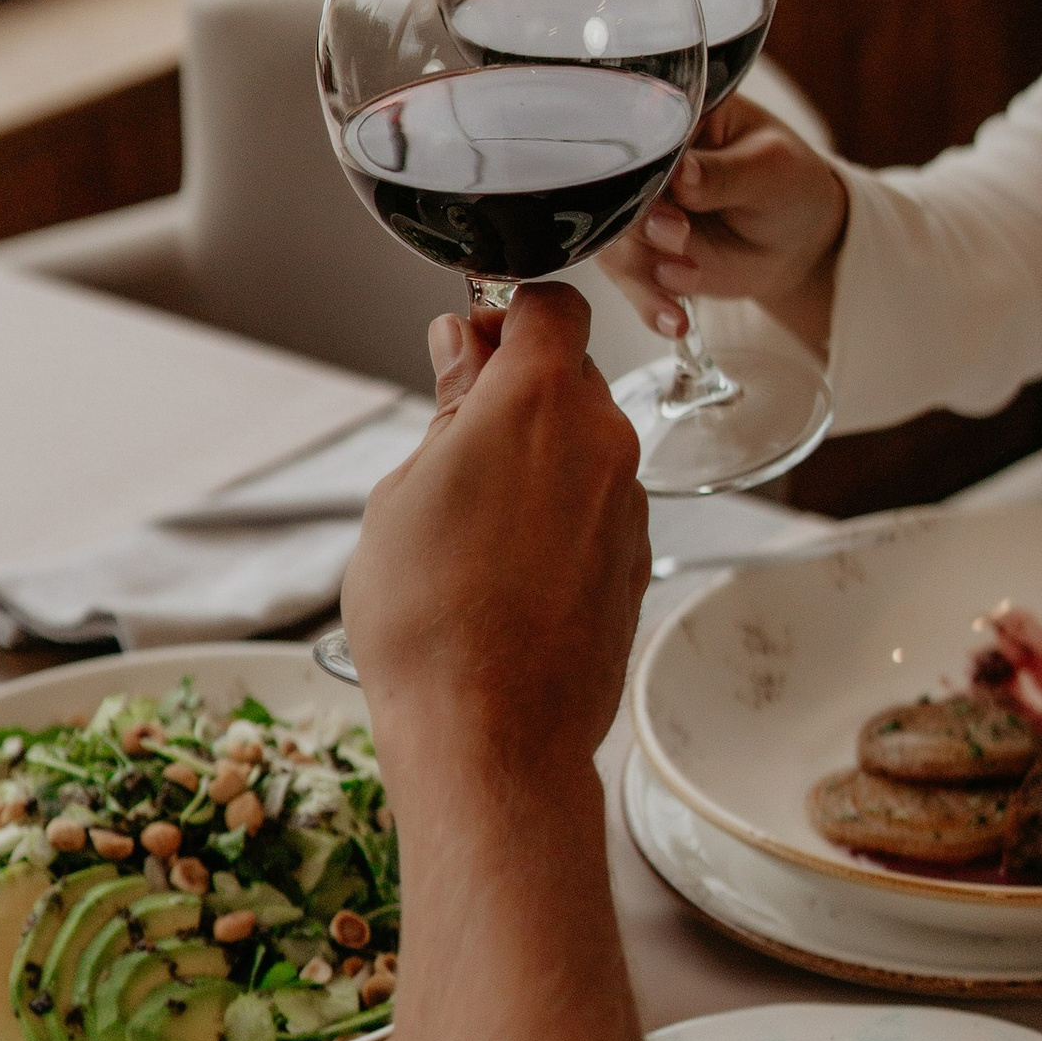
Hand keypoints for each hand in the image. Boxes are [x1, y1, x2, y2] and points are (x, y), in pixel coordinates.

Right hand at [340, 283, 648, 780]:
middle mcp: (602, 441)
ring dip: (535, 454)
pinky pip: (595, 503)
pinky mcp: (635, 558)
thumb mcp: (407, 489)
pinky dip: (556, 509)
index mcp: (540, 401)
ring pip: (583, 443)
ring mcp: (627, 503)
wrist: (491, 735)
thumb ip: (450, 406)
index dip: (503, 313)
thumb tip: (462, 350)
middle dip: (514, 388)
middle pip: (569, 374)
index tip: (466, 340)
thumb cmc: (430, 619)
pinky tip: (503, 560)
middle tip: (452, 433)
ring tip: (468, 516)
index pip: (548, 305)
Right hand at [597, 93, 849, 348]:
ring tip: (688, 279)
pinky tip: (674, 321)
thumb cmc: (790, 185)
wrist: (800, 240)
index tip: (659, 188)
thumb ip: (725, 172)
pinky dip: (650, 305)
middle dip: (638, 222)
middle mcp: (644, 167)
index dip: (636, 163)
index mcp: (671, 119)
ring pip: (613, 243)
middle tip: (678, 235)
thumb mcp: (770, 167)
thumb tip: (683, 171)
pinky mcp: (647, 258)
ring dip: (644, 269)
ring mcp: (641, 214)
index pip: (633, 134)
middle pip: (610, 193)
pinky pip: (633, 284)